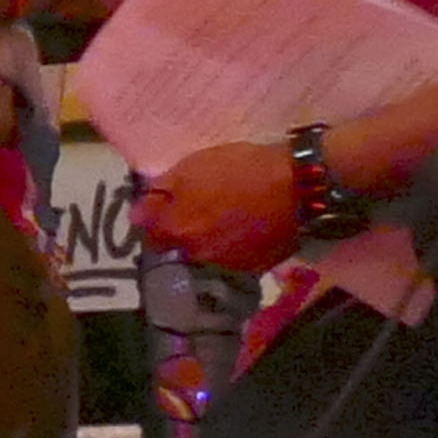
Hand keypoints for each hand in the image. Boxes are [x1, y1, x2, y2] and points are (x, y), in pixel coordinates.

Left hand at [141, 137, 310, 273]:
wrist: (300, 186)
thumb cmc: (242, 170)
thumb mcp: (193, 167)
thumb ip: (160, 192)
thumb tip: (137, 214)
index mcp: (175, 229)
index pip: (148, 235)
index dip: (155, 221)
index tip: (163, 212)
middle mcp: (194, 255)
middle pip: (175, 249)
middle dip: (178, 235)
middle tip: (194, 217)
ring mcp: (224, 266)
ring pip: (202, 258)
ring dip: (204, 245)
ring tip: (219, 225)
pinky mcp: (253, 270)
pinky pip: (230, 262)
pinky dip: (229, 251)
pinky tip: (239, 234)